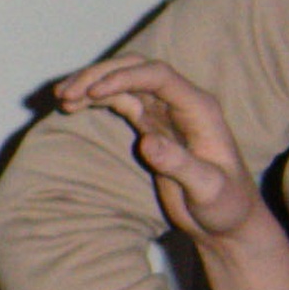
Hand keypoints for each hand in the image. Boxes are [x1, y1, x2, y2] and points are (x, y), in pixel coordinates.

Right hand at [55, 55, 263, 242]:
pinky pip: (119, 101)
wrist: (227, 220)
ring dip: (92, 84)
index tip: (92, 93)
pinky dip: (95, 101)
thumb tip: (147, 142)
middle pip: (137, 69)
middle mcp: (180, 103)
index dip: (124, 77)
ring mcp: (164, 113)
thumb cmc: (225, 205)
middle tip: (65, 94)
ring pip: (124, 82)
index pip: (159, 76)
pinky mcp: (150, 126)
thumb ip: (180, 165)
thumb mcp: (208, 190)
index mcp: (199, 109)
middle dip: (100, 75)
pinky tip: (72, 106)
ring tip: (61, 98)